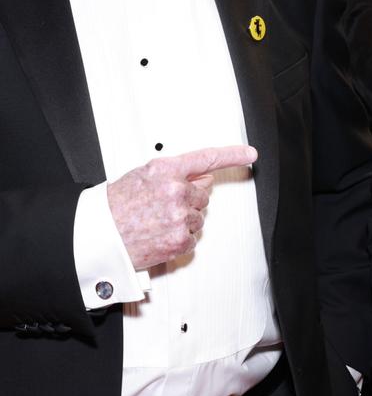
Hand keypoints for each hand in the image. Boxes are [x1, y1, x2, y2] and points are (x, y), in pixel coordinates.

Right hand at [107, 145, 256, 269]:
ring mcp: (180, 217)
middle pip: (203, 194)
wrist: (97, 237)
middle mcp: (176, 191)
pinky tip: (159, 235)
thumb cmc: (114, 207)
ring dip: (183, 220)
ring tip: (156, 222)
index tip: (249, 154)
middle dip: (188, 199)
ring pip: (198, 217)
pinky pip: (192, 237)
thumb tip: (201, 177)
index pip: (207, 158)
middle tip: (162, 206)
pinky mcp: (180, 241)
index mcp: (166, 170)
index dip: (233, 155)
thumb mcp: (142, 176)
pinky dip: (179, 239)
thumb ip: (174, 174)